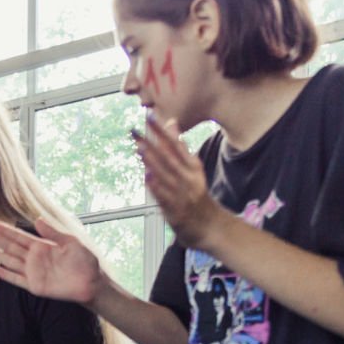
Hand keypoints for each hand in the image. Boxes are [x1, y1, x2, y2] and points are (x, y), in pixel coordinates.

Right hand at [0, 218, 108, 305]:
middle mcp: (34, 258)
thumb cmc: (84, 261)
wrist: (91, 282)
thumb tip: (37, 220)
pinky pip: (16, 279)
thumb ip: (52, 233)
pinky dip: (5, 275)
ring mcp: (33, 272)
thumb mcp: (70, 242)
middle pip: (9, 247)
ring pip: (9, 261)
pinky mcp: (35, 286)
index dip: (4, 230)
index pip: (18, 236)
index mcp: (42, 246)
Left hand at [133, 115, 225, 249]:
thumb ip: (180, 146)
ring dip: (151, 162)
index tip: (149, 117)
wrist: (210, 225)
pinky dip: (156, 186)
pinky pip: (165, 196)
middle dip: (150, 143)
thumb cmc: (196, 193)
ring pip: (165, 175)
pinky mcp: (176, 210)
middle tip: (134, 131)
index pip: (175, 144)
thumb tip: (171, 122)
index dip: (162, 131)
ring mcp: (182, 194)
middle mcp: (188, 177)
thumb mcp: (192, 168)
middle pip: (167, 157)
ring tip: (138, 148)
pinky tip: (147, 176)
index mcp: (192, 166)